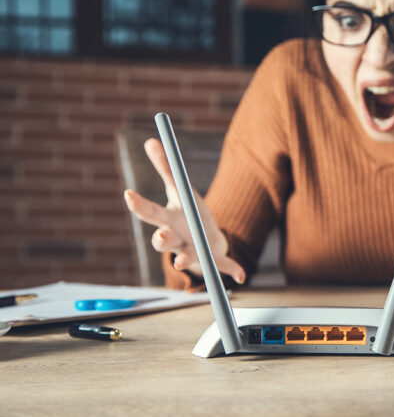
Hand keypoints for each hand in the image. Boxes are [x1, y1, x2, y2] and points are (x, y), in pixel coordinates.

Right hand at [123, 138, 245, 282]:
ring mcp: (194, 252)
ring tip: (180, 262)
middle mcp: (176, 240)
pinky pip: (222, 266)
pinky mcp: (214, 261)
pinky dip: (232, 270)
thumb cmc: (188, 215)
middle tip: (161, 236)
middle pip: (162, 241)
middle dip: (161, 239)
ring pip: (187, 257)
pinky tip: (242, 275)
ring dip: (184, 259)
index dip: (138, 204)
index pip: (149, 212)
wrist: (207, 244)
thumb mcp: (179, 191)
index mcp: (167, 221)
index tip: (129, 194)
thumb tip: (152, 140)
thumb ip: (166, 168)